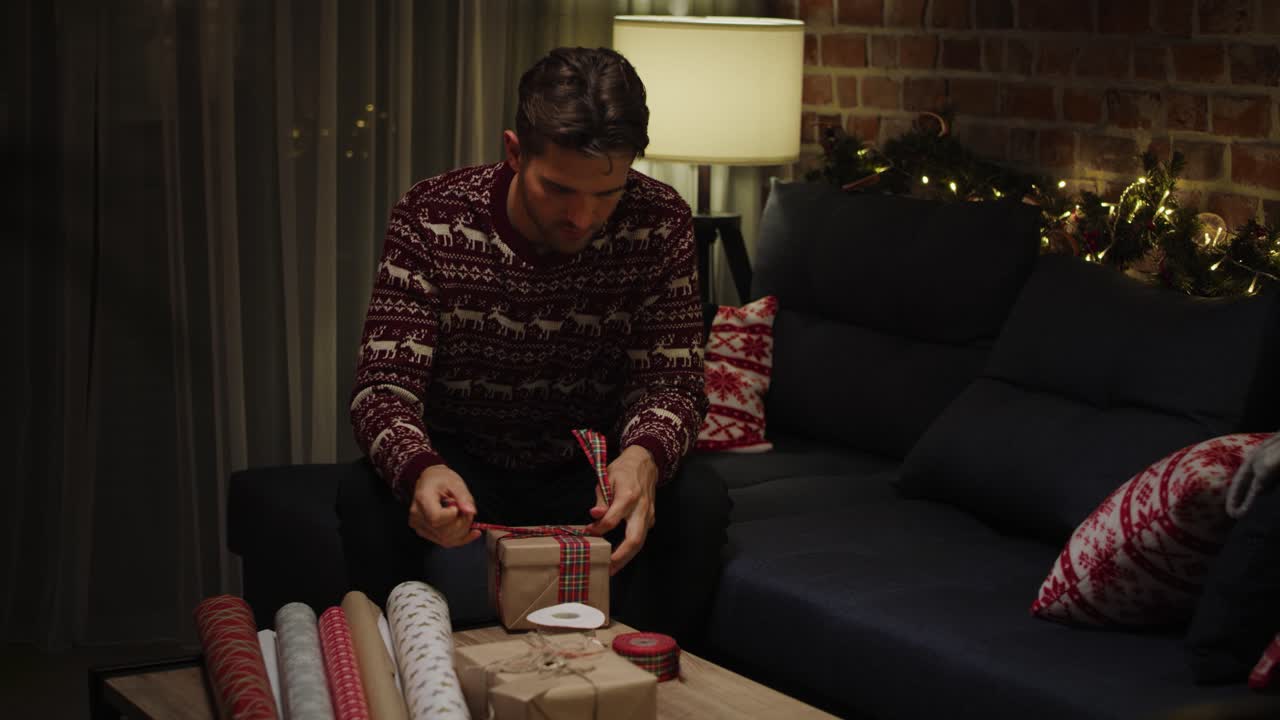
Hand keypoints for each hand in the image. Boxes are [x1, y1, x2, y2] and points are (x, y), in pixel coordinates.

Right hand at [409, 465, 480, 546]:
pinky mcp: (425, 532)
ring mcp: (419, 526)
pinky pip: (445, 542)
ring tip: (466, 516)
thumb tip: (471, 512)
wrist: (429, 482)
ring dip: (462, 531)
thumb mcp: (455, 482)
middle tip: (468, 511)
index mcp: (422, 499)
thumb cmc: (441, 479)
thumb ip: (464, 497)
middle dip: (462, 524)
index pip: (436, 518)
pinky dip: (461, 538)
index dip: (452, 516)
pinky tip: (473, 532)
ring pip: (445, 540)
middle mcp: (417, 516)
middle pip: (443, 532)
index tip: (456, 505)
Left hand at [586, 445, 657, 574]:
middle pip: (634, 540)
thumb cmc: (623, 469)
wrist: (645, 461)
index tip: (587, 534)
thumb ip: (601, 500)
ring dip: (626, 558)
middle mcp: (641, 508)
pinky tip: (619, 555)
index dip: (599, 529)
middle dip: (620, 557)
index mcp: (628, 495)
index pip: (612, 520)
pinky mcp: (651, 518)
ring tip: (612, 568)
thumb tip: (594, 517)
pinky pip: (641, 536)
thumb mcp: (606, 478)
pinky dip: (630, 548)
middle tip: (607, 569)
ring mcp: (649, 514)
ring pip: (640, 542)